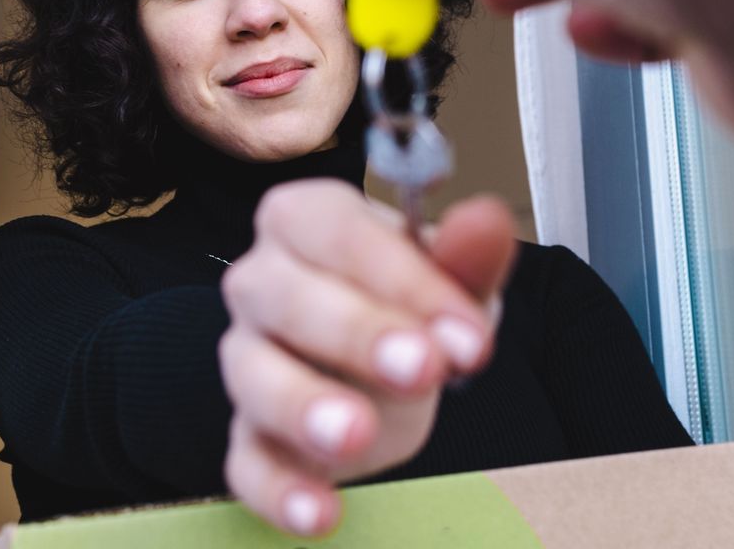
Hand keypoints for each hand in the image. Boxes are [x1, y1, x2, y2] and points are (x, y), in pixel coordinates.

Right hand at [219, 180, 514, 535]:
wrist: (384, 371)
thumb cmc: (404, 307)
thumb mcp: (448, 280)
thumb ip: (466, 256)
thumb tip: (486, 222)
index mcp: (305, 222)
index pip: (338, 231)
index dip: (402, 277)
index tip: (465, 329)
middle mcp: (261, 283)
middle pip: (285, 297)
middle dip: (356, 333)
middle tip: (424, 367)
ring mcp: (247, 359)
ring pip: (253, 376)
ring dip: (304, 406)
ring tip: (356, 433)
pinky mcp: (248, 434)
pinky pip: (247, 461)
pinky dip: (280, 490)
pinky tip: (322, 511)